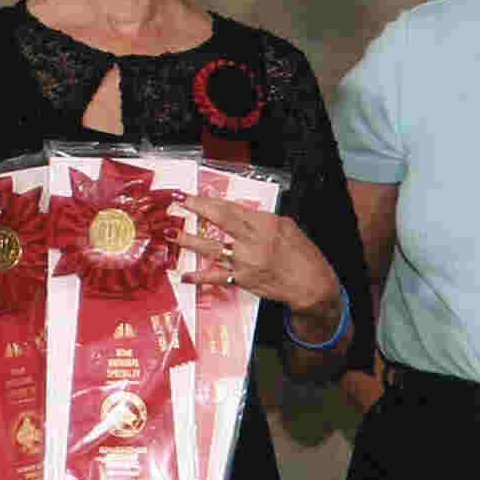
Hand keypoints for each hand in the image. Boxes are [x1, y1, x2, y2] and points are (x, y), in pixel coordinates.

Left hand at [179, 193, 339, 321]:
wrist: (310, 283)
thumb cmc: (301, 254)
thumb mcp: (285, 227)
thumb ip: (261, 219)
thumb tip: (239, 214)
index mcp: (264, 223)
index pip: (230, 207)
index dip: (208, 200)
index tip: (192, 195)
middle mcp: (252, 239)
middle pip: (218, 220)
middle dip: (195, 209)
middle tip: (176, 203)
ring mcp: (245, 260)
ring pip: (211, 247)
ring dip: (188, 240)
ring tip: (170, 233)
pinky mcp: (243, 280)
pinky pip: (217, 277)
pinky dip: (200, 277)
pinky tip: (185, 275)